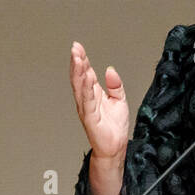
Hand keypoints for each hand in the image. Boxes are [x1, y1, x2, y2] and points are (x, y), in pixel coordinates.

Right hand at [69, 41, 129, 160]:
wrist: (116, 148)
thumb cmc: (114, 127)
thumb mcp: (119, 101)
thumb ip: (115, 85)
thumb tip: (110, 70)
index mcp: (93, 94)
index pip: (86, 74)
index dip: (82, 60)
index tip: (78, 47)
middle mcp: (87, 100)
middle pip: (79, 77)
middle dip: (77, 62)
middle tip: (74, 47)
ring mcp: (87, 109)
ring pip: (80, 87)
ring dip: (78, 71)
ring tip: (77, 57)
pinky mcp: (90, 118)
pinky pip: (87, 101)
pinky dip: (86, 89)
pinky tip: (85, 78)